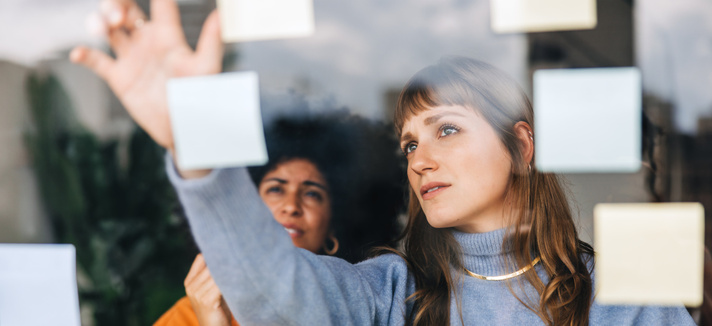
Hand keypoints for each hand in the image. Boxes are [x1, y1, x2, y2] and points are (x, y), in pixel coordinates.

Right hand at [70, 0, 222, 151]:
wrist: (183, 128)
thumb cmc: (199, 97)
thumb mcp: (206, 68)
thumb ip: (211, 41)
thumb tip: (221, 15)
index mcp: (169, 36)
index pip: (160, 3)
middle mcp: (148, 42)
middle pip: (127, 10)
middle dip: (118, 4)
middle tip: (118, 16)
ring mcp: (132, 58)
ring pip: (109, 30)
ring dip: (100, 22)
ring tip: (102, 28)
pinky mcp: (120, 77)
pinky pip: (96, 61)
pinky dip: (84, 54)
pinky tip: (79, 53)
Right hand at [185, 254, 233, 325]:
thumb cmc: (217, 308)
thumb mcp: (211, 289)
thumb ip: (212, 275)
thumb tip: (226, 254)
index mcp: (190, 281)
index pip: (200, 258)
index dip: (214, 253)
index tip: (229, 249)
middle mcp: (191, 287)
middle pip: (210, 265)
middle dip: (225, 261)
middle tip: (240, 256)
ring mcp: (197, 294)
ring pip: (216, 274)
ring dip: (230, 270)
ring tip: (241, 265)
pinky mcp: (207, 301)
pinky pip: (220, 284)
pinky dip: (230, 280)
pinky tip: (239, 279)